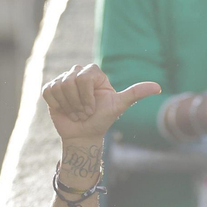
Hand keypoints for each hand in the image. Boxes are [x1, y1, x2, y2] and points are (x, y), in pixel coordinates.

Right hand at [41, 63, 160, 144]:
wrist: (84, 135)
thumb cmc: (103, 119)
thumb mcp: (119, 106)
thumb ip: (136, 94)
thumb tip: (158, 87)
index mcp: (94, 72)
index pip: (84, 77)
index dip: (87, 97)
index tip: (93, 109)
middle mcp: (78, 72)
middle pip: (70, 81)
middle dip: (78, 103)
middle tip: (84, 112)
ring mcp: (63, 79)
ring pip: (59, 87)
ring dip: (68, 106)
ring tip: (76, 112)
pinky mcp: (51, 88)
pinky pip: (48, 92)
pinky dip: (57, 105)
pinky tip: (65, 110)